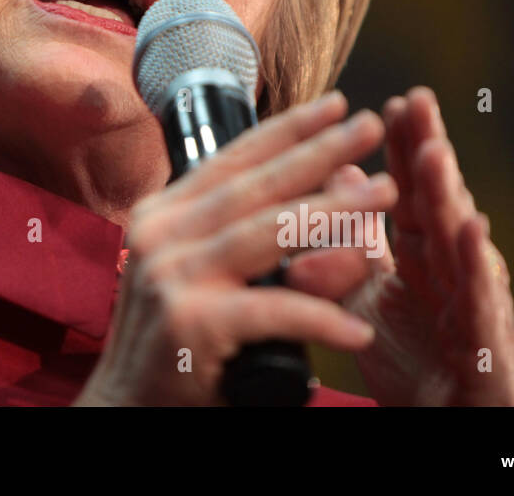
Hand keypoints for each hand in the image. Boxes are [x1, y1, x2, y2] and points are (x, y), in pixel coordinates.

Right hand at [75, 92, 397, 405]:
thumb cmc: (177, 344)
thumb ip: (257, 245)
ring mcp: (170, 276)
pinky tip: (357, 326)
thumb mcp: (207, 278)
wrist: (129, 408)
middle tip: (371, 126)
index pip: (231, 159)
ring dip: (333, 213)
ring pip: (266, 233)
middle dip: (319, 152)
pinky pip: (270, 311)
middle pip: (254, 185)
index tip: (334, 103)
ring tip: (385, 196)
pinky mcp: (188, 323)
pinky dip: (319, 317)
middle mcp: (160, 234)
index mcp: (163, 215)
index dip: (286, 129)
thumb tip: (332, 202)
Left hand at [337, 86, 513, 405]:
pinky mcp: (486, 345)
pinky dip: (475, 266)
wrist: (435, 426)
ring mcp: (473, 304)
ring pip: (460, 243)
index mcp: (422, 256)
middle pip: (437, 202)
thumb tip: (338, 176)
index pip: (410, 191)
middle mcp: (452, 271)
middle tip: (415, 101)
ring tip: (432, 150)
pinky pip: (480, 302)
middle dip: (426, 150)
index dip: (403, 148)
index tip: (392, 101)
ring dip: (447, 194)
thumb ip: (352, 240)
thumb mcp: (366, 294)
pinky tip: (472, 231)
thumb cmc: (409, 360)